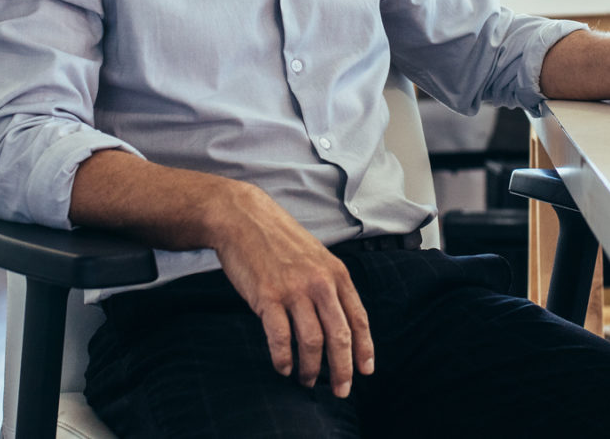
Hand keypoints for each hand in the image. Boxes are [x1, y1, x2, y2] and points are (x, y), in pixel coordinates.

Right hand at [209, 186, 373, 397]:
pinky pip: (280, 338)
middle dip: (343, 369)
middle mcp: (320, 284)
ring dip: (311, 369)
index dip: (364, 349)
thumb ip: (329, 284)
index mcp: (336, 274)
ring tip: (307, 381)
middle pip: (339, 336)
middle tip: (341, 390)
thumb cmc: (279, 239)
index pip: (358, 319)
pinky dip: (283, 359)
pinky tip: (283, 367)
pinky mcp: (267, 297)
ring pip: (312, 342)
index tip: (365, 371)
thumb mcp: (316, 256)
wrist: (243, 218)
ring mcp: (294, 290)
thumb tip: (338, 319)